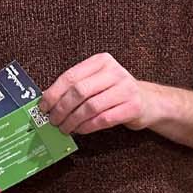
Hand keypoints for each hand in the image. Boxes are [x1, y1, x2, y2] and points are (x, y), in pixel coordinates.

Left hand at [40, 52, 162, 135]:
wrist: (149, 101)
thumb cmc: (115, 93)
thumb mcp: (97, 82)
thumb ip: (76, 87)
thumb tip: (47, 102)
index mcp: (101, 61)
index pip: (70, 76)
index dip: (53, 93)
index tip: (43, 107)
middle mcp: (114, 72)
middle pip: (79, 91)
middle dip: (61, 109)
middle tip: (53, 121)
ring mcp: (126, 88)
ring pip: (90, 107)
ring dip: (73, 121)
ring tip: (65, 128)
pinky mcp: (133, 107)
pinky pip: (103, 119)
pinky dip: (87, 127)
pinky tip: (80, 130)